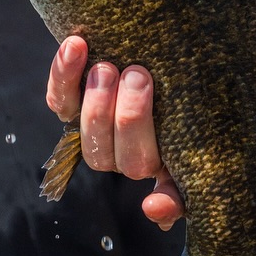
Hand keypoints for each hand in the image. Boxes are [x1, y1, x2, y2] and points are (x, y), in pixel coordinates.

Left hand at [46, 35, 183, 229]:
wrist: (150, 54)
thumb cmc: (183, 95)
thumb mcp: (195, 129)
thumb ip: (186, 169)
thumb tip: (156, 209)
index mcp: (155, 162)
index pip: (161, 187)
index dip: (162, 200)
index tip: (154, 202)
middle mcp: (118, 152)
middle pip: (117, 153)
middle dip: (129, 116)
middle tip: (139, 76)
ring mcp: (91, 128)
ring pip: (85, 129)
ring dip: (95, 101)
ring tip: (107, 68)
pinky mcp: (68, 102)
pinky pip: (60, 97)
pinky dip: (64, 71)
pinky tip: (76, 45)